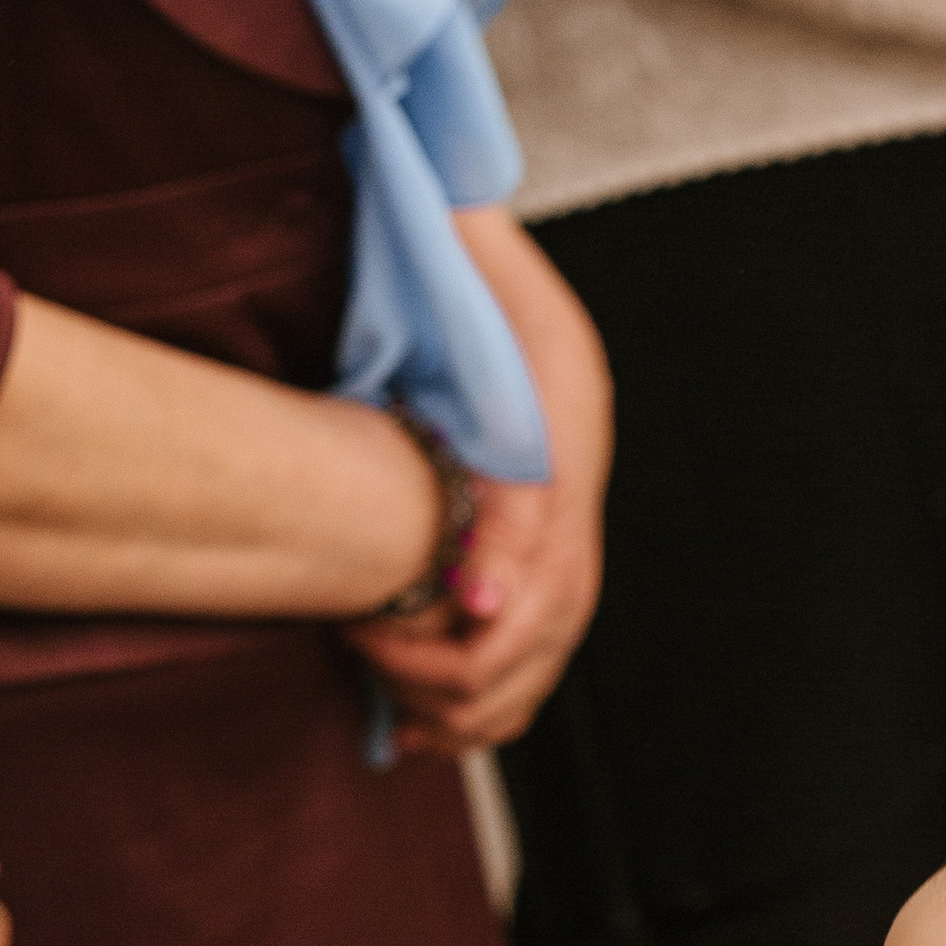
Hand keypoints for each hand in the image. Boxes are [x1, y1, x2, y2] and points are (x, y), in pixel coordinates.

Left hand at [351, 210, 610, 755]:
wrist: (495, 298)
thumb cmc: (463, 270)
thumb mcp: (470, 243)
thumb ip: (462, 240)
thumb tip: (453, 218)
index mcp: (562, 417)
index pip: (552, 512)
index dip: (516, 567)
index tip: (471, 606)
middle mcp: (573, 492)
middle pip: (554, 607)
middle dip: (468, 653)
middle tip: (371, 649)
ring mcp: (563, 543)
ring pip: (542, 655)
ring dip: (468, 694)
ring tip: (383, 692)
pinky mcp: (537, 582)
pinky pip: (525, 674)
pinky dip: (475, 712)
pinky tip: (410, 727)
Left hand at [355, 469, 597, 755]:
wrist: (557, 459)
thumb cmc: (517, 466)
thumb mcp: (510, 486)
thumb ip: (497, 540)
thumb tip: (478, 604)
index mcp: (550, 596)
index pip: (472, 670)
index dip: (404, 662)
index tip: (355, 629)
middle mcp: (559, 633)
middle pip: (473, 708)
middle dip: (404, 685)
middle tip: (355, 644)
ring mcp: (554, 653)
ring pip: (489, 725)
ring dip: (426, 715)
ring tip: (373, 678)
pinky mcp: (544, 661)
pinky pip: (503, 722)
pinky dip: (454, 731)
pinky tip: (408, 722)